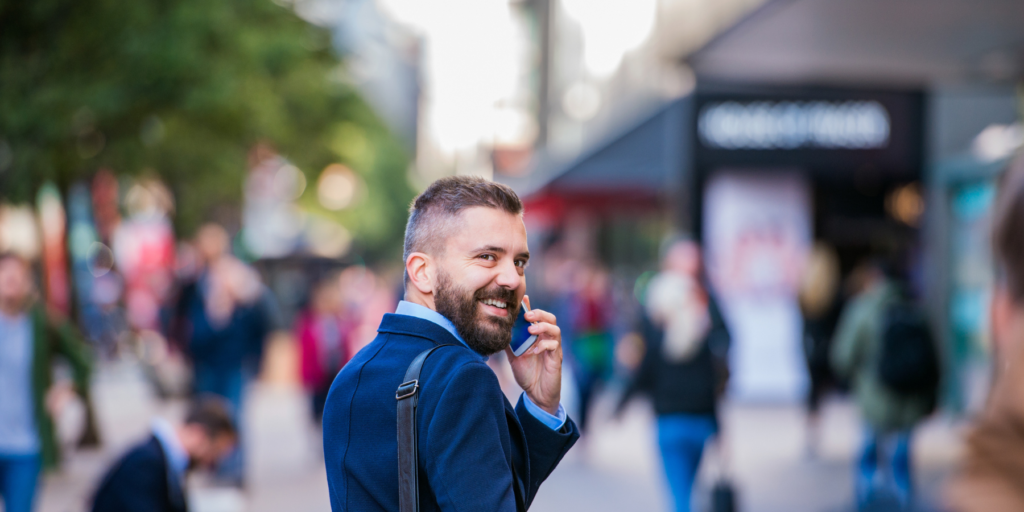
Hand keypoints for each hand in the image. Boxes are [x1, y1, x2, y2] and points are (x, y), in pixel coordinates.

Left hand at [506, 296, 561, 414]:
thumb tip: (497, 329)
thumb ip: (509, 342)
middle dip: (539, 314)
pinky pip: (554, 347)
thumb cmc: (527, 373)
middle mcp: (547, 339)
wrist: (536, 394)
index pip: (537, 316)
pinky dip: (544, 345)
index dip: (530, 306)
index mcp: (537, 336)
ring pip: (555, 330)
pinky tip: (534, 350)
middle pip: (550, 318)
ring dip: (542, 327)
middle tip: (526, 315)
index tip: (522, 299)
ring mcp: (553, 349)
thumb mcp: (513, 356)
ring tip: (531, 330)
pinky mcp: (556, 359)